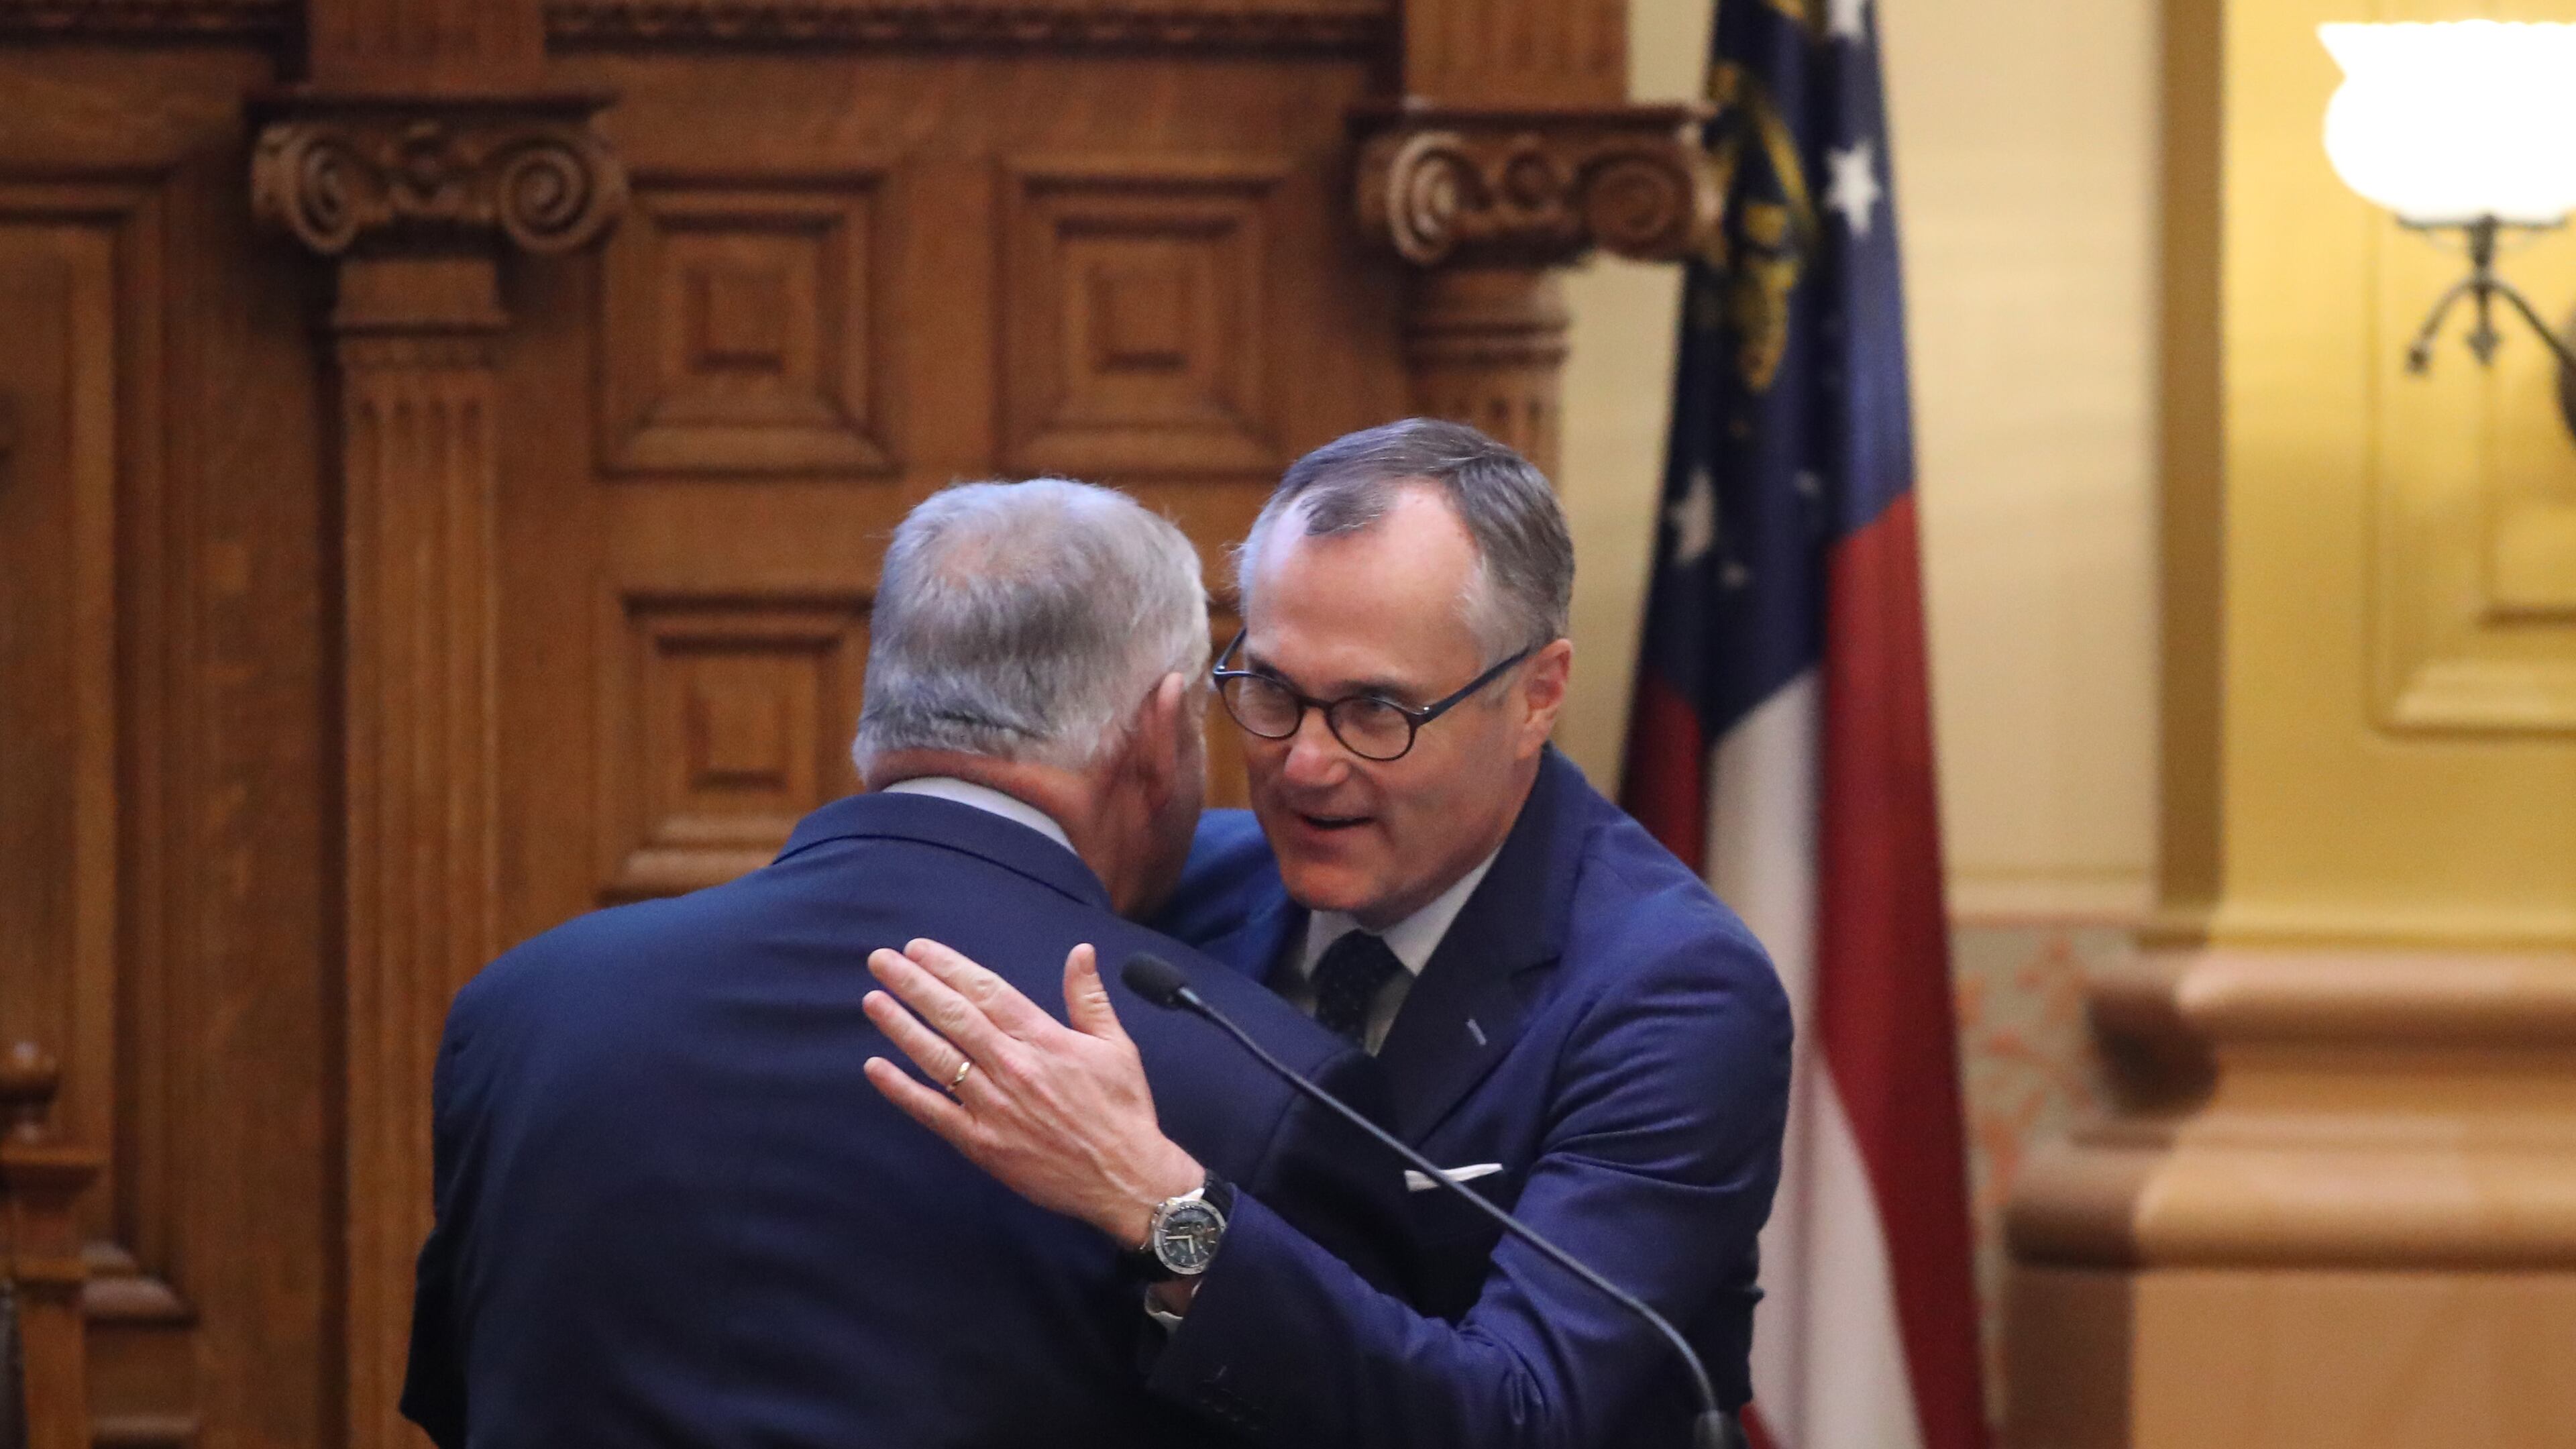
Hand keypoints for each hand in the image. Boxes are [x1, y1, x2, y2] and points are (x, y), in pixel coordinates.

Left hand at [862, 939, 1204, 1248]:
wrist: (1125, 1178)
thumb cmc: (1122, 1111)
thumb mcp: (1116, 1046)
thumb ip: (1089, 998)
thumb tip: (1080, 952)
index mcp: (1044, 1039)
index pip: (986, 991)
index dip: (948, 967)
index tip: (918, 949)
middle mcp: (1012, 1066)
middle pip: (953, 1016)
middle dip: (913, 984)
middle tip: (881, 961)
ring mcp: (993, 1106)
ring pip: (937, 1057)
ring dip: (900, 1027)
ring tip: (873, 1000)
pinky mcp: (982, 1143)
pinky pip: (933, 1112)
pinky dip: (902, 1090)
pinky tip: (876, 1068)